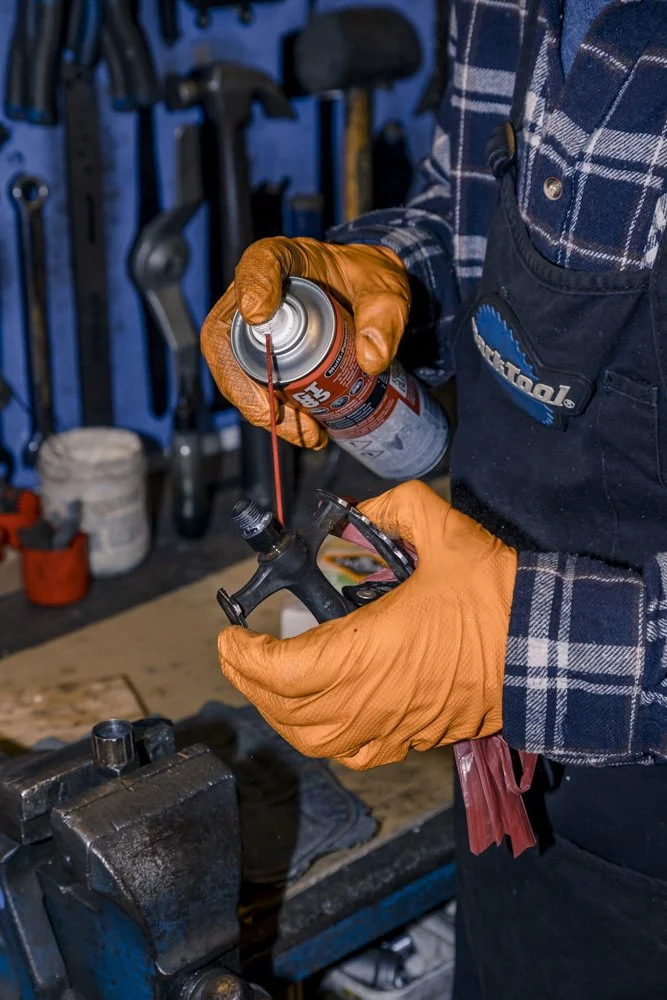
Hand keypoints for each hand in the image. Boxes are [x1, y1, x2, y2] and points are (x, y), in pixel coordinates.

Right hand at [201, 237, 409, 448]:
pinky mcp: (261, 358)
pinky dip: (277, 416)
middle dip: (244, 382)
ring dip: (262, 409)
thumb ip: (385, 316)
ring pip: (236, 372)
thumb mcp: (387, 289)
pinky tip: (306, 432)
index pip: (258, 263)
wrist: (367, 299)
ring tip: (304, 432)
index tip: (259, 314)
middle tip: (274, 413)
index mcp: (283, 258)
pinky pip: (255, 388)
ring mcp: (252, 330)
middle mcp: (255, 294)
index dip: (252, 287)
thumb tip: (370, 360)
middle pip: (225, 335)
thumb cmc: (368, 282)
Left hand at [217, 482, 517, 769]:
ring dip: (279, 713)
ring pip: (315, 739)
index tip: (231, 635)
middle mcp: (372, 697)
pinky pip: (355, 754)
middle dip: (249, 681)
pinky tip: (319, 719)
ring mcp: (393, 724)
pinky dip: (323, 740)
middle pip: (287, 708)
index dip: (245, 656)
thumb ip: (393, 508)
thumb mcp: (443, 531)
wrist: (547, 646)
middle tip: (236, 653)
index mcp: (369, 650)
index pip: (282, 670)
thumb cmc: (497, 596)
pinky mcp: (416, 737)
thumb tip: (362, 510)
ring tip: (268, 684)